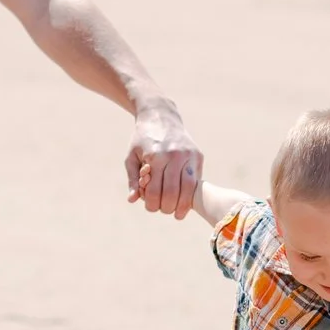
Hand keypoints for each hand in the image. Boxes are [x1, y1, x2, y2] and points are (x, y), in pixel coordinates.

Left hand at [126, 98, 202, 217]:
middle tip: (162, 211)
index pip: (154, 190)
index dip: (151, 203)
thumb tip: (132, 200)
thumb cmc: (142, 138)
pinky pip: (196, 181)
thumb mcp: (131, 156)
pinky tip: (186, 204)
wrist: (161, 115)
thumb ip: (133, 179)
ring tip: (176, 214)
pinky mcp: (198, 156)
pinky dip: (191, 195)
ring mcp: (188, 155)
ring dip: (182, 206)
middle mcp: (174, 156)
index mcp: (155, 156)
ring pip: (188, 189)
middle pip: (172, 192)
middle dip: (166, 207)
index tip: (149, 206)